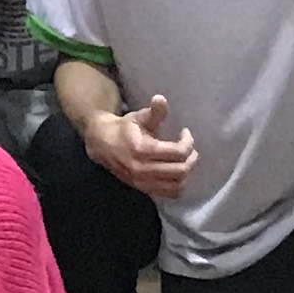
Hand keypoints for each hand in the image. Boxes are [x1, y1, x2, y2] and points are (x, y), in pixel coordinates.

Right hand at [83, 92, 197, 200]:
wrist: (102, 144)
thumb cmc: (124, 129)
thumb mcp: (139, 117)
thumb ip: (153, 111)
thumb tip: (161, 99)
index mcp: (142, 149)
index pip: (177, 152)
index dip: (188, 142)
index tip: (185, 133)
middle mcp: (142, 169)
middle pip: (180, 170)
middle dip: (191, 158)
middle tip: (190, 149)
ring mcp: (142, 182)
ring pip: (176, 185)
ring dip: (186, 172)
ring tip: (184, 160)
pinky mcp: (143, 189)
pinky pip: (168, 193)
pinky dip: (178, 185)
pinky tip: (176, 173)